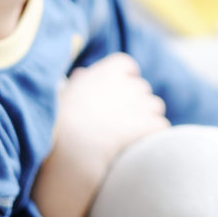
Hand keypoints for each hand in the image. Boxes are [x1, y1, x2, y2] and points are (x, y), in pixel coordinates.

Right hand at [31, 53, 169, 216]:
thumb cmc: (56, 128)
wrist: (66, 150)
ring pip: (155, 106)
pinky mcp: (147, 124)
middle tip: (121, 126)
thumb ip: (76, 84)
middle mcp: (124, 84)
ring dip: (147, 120)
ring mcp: (138, 103)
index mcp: (102, 73)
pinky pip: (160, 126)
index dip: (125, 80)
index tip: (118, 95)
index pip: (126, 66)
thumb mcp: (60, 98)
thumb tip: (82, 74)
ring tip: (130, 141)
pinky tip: (139, 150)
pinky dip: (153, 137)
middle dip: (136, 104)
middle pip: (142, 88)